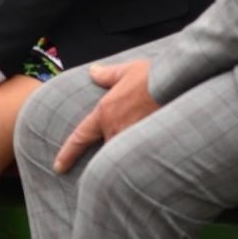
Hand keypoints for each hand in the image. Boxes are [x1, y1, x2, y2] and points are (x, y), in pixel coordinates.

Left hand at [53, 59, 159, 173]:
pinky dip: (143, 160)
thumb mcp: (126, 70)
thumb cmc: (152, 76)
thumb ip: (107, 75)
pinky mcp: (152, 146)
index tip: (58, 167)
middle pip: (104, 150)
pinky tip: (152, 164)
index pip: (80, 137)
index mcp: (105, 113)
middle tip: (110, 161)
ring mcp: (134, 139)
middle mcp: (116, 129)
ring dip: (124, 159)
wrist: (179, 84)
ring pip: (121, 156)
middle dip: (106, 155)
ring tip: (133, 164)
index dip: (68, 154)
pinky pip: (141, 159)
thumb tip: (93, 71)